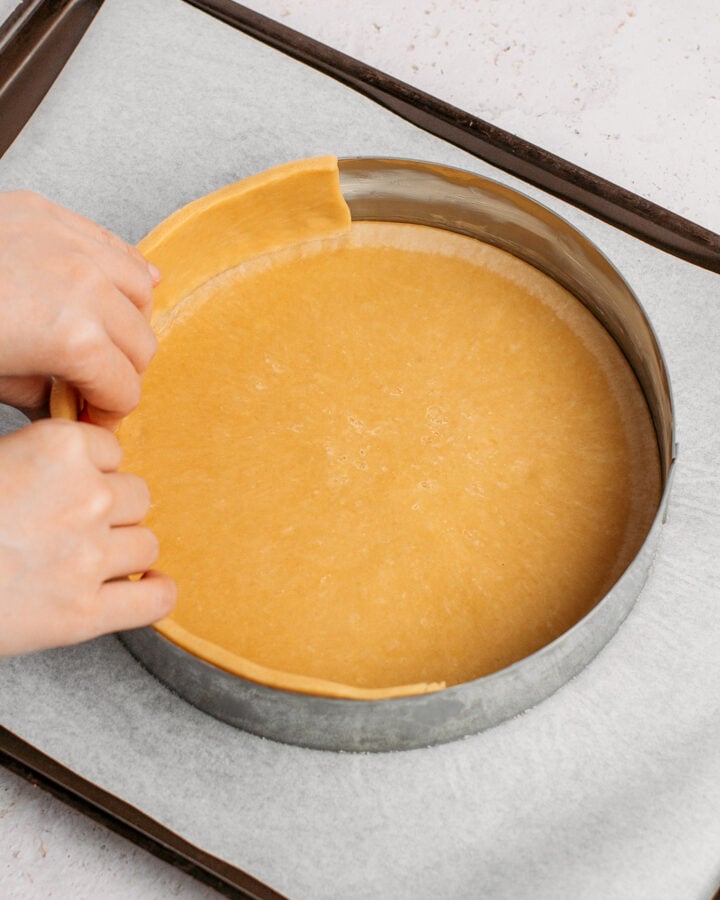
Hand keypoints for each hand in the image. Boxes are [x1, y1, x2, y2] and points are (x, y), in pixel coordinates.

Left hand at [0, 190, 158, 428]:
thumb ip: (42, 396)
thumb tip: (66, 404)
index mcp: (72, 338)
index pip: (124, 389)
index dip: (108, 414)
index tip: (91, 418)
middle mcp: (86, 287)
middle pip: (141, 346)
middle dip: (119, 374)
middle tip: (91, 387)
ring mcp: (70, 245)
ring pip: (140, 294)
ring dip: (127, 324)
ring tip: (101, 338)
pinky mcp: (51, 216)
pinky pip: (116, 246)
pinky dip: (126, 271)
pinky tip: (123, 286)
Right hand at [0, 419, 175, 655]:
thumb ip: (41, 456)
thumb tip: (84, 459)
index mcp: (58, 447)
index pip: (113, 450)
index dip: (93, 470)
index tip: (72, 486)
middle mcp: (84, 496)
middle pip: (138, 496)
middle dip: (112, 510)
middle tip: (74, 527)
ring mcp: (88, 557)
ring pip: (147, 543)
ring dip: (125, 551)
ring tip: (90, 560)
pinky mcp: (83, 614)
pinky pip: (155, 599)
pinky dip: (156, 594)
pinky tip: (146, 589)